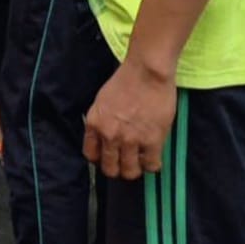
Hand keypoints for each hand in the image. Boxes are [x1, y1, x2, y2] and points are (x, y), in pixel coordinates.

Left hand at [82, 58, 177, 179]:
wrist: (147, 71)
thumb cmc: (126, 80)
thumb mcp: (102, 101)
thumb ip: (101, 121)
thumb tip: (105, 139)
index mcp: (94, 124)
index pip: (91, 155)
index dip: (101, 159)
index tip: (108, 157)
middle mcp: (109, 135)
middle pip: (110, 169)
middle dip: (117, 168)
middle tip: (126, 162)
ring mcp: (130, 140)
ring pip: (130, 172)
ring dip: (134, 169)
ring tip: (140, 160)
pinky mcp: (152, 141)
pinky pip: (151, 166)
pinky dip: (152, 165)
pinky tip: (153, 156)